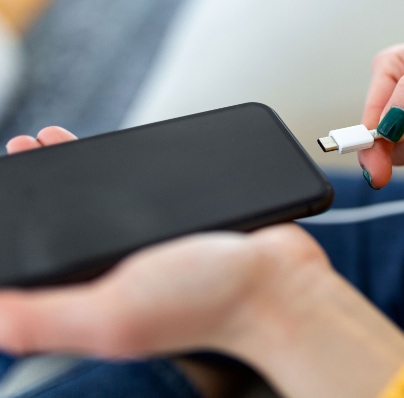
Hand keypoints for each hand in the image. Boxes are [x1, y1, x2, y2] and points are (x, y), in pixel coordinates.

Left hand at [1, 127, 403, 397]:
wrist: (280, 279)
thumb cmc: (209, 303)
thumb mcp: (113, 314)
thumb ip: (42, 318)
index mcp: (95, 295)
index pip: (38, 258)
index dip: (17, 219)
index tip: (6, 180)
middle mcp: (122, 273)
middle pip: (69, 226)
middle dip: (43, 185)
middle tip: (28, 149)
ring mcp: (155, 249)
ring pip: (110, 204)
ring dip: (82, 170)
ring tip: (58, 140)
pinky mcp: (187, 227)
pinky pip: (151, 194)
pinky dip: (134, 172)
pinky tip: (128, 155)